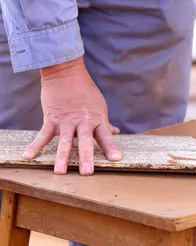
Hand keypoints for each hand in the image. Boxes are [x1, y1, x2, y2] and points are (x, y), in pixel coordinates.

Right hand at [22, 57, 121, 174]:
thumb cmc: (85, 91)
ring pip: (64, 140)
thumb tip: (116, 132)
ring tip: (60, 172)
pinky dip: (35, 145)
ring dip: (62, 156)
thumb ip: (105, 123)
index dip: (111, 147)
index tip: (117, 159)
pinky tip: (28, 156)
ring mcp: (67, 121)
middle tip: (87, 172)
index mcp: (97, 120)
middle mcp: (83, 122)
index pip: (106, 136)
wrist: (66, 72)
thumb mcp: (99, 107)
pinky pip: (43, 134)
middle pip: (85, 141)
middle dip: (86, 157)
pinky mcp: (51, 118)